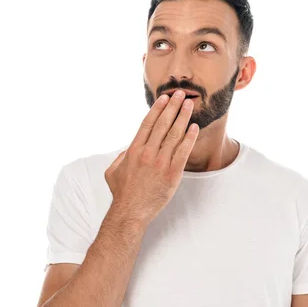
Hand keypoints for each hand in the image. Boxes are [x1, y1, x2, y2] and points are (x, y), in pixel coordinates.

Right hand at [104, 90, 198, 224]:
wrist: (130, 211)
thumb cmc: (121, 192)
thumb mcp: (113, 170)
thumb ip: (121, 156)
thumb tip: (129, 148)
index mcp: (133, 150)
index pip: (147, 123)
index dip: (157, 109)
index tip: (165, 98)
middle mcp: (147, 153)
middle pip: (163, 124)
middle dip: (173, 107)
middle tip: (181, 94)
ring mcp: (160, 163)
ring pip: (174, 135)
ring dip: (183, 117)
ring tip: (190, 105)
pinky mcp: (172, 174)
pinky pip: (183, 152)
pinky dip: (189, 138)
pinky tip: (194, 128)